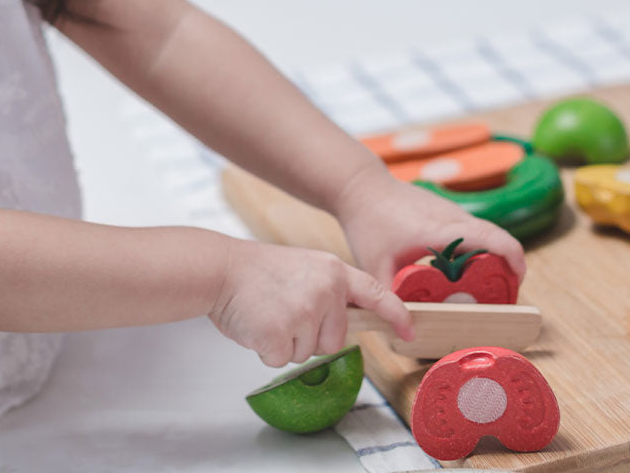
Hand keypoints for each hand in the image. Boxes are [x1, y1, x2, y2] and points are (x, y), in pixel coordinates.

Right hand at [208, 238, 412, 366]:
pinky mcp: (280, 334)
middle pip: (335, 340)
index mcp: (333, 271)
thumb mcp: (305, 268)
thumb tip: (343, 323)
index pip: (375, 293)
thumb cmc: (258, 272)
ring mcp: (304, 312)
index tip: (409, 332)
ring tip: (268, 312)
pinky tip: (256, 324)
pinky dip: (265, 349)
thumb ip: (329, 291)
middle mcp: (326, 290)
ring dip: (286, 342)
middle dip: (310, 335)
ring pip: (306, 353)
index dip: (395, 314)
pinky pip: (280, 360)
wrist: (220, 269)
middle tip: (284, 310)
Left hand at [334, 165, 526, 287]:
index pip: (493, 238)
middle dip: (506, 266)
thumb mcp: (375, 267)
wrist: (360, 186)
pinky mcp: (445, 210)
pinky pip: (472, 229)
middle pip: (496, 237)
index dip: (514, 259)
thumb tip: (406, 332)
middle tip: (500, 296)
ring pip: (485, 232)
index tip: (516, 284)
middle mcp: (453, 216)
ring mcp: (450, 210)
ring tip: (481, 288)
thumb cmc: (368, 222)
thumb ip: (390, 301)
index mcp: (441, 230)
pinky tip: (460, 271)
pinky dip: (477, 249)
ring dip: (491, 257)